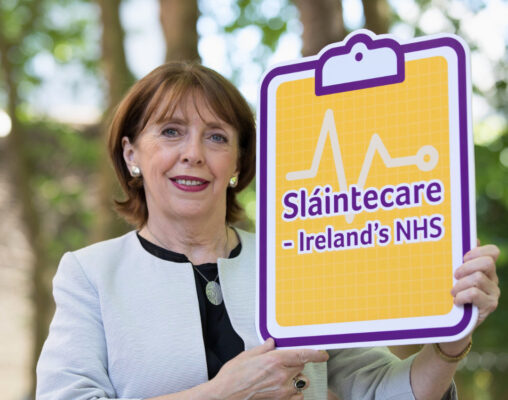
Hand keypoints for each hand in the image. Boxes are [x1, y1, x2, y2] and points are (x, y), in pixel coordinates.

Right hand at [210, 338, 328, 399]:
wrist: (224, 396)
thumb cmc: (232, 377)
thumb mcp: (247, 356)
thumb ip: (263, 349)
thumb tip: (271, 343)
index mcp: (274, 360)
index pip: (302, 355)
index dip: (316, 354)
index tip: (323, 354)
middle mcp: (281, 375)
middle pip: (300, 366)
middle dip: (295, 363)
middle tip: (282, 363)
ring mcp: (282, 390)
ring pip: (300, 382)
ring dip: (295, 378)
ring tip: (281, 378)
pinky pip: (296, 396)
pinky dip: (293, 392)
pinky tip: (282, 389)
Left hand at [451, 241, 499, 327]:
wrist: (455, 321)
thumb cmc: (451, 293)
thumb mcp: (453, 276)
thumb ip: (457, 260)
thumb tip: (464, 241)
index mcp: (485, 268)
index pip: (492, 252)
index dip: (478, 250)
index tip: (463, 257)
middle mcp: (492, 278)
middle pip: (487, 262)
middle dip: (467, 267)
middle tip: (455, 275)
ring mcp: (493, 292)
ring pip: (478, 278)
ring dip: (460, 284)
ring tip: (452, 292)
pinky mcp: (489, 305)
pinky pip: (475, 293)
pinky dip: (462, 296)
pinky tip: (456, 301)